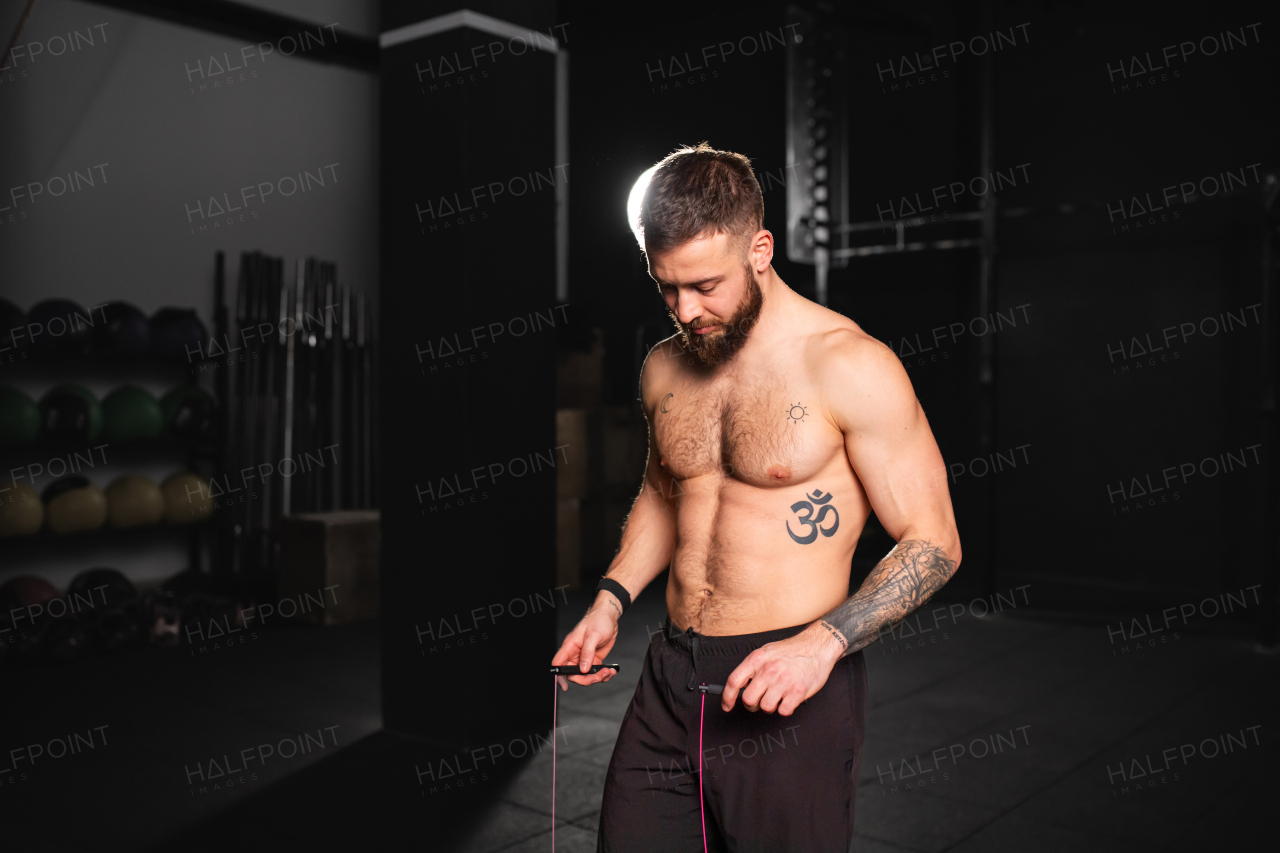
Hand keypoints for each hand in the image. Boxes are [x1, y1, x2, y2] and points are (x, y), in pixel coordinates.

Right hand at [550, 592, 621, 690]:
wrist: (609, 617)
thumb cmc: (598, 621)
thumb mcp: (593, 635)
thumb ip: (587, 652)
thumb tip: (583, 669)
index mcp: (570, 647)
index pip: (558, 664)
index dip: (558, 676)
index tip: (565, 686)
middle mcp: (575, 654)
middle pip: (573, 675)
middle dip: (586, 679)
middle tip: (599, 676)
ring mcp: (585, 658)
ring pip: (586, 676)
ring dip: (597, 678)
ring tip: (608, 672)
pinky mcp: (594, 660)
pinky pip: (596, 673)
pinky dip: (603, 675)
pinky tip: (610, 671)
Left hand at [721, 623, 843, 714]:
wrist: (817, 646)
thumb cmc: (792, 650)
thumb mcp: (767, 652)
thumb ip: (753, 667)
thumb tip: (741, 683)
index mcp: (757, 659)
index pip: (734, 681)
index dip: (727, 697)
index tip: (727, 705)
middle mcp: (768, 670)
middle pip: (748, 699)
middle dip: (753, 704)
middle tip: (760, 699)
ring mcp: (783, 682)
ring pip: (766, 707)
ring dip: (771, 705)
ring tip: (778, 696)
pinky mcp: (797, 692)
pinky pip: (783, 711)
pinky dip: (785, 708)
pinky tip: (788, 698)